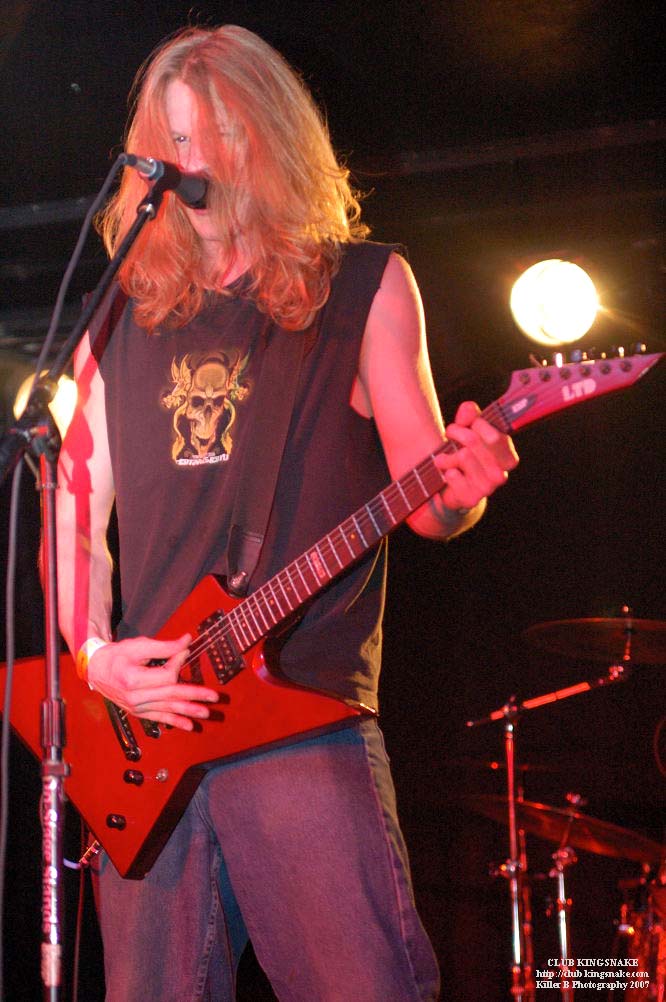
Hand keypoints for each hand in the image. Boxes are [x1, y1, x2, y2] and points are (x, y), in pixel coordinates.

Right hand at [87, 633, 218, 730]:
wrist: (96, 670)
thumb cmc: (117, 656)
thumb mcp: (138, 646)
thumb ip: (164, 646)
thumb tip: (187, 641)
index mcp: (133, 679)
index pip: (166, 676)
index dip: (178, 663)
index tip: (184, 651)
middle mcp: (135, 697)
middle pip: (171, 695)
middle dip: (194, 695)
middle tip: (214, 696)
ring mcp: (136, 707)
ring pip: (168, 709)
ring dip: (189, 711)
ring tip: (206, 713)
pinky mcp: (138, 711)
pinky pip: (159, 717)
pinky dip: (175, 721)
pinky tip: (188, 725)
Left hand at [436, 401, 518, 511]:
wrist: (454, 488)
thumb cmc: (465, 455)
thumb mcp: (469, 432)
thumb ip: (470, 417)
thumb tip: (468, 408)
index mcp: (507, 457)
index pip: (496, 436)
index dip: (478, 424)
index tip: (466, 422)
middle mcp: (501, 474)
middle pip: (474, 442)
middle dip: (457, 433)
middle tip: (450, 433)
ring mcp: (487, 488)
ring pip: (463, 456)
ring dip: (448, 453)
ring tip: (444, 456)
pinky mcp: (470, 498)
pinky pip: (453, 475)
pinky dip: (446, 470)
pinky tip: (447, 473)